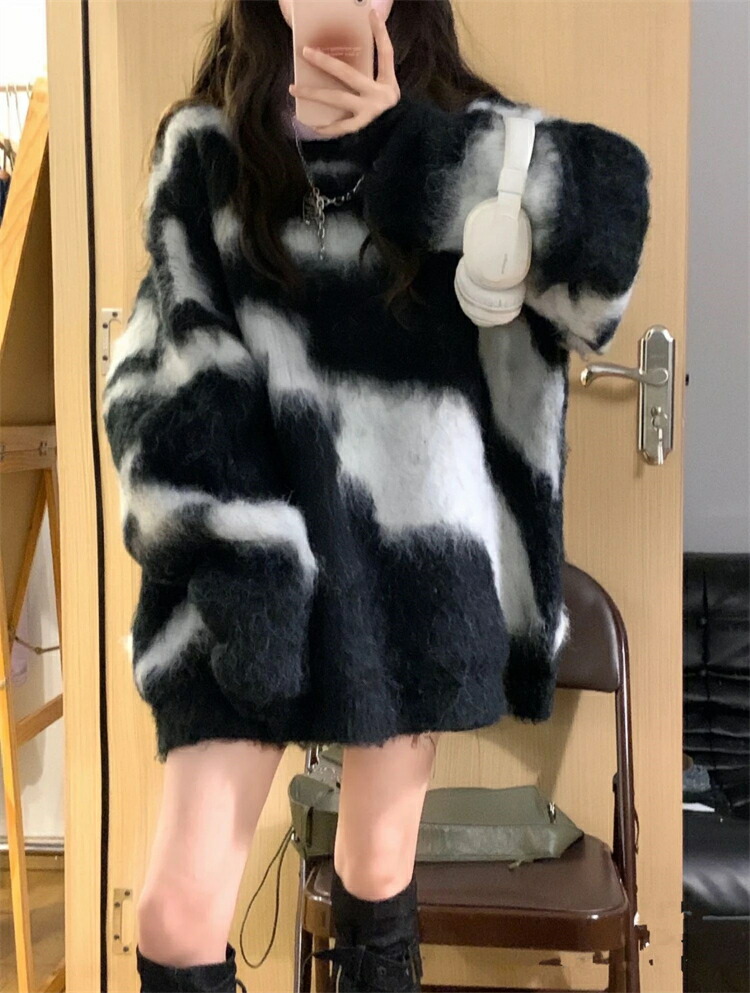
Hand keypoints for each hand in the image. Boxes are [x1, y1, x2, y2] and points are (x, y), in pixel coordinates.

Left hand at [288, 7, 399, 136]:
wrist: (402, 140)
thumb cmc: (393, 115)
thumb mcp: (388, 91)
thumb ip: (374, 74)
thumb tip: (356, 55)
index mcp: (388, 83)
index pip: (385, 52)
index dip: (380, 33)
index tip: (371, 13)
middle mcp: (378, 95)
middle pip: (348, 74)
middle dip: (326, 62)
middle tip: (306, 52)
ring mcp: (369, 113)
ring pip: (337, 99)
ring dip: (314, 94)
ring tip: (293, 89)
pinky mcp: (361, 129)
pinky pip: (339, 127)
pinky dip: (325, 127)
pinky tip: (311, 123)